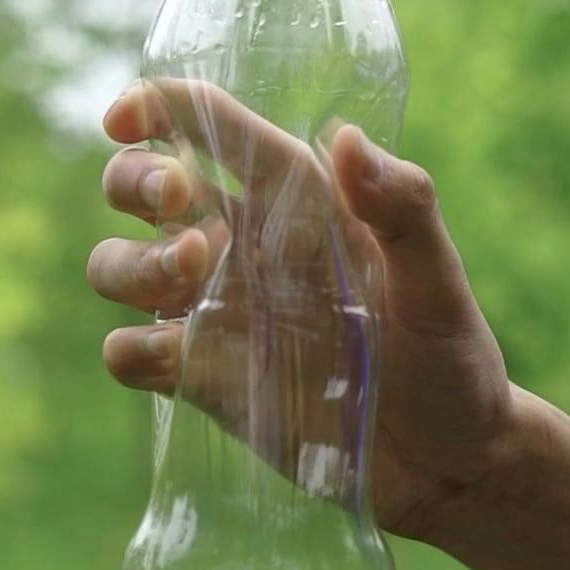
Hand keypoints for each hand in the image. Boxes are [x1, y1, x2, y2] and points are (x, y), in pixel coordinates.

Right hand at [88, 81, 515, 541]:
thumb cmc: (451, 359)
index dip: (156, 107)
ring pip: (117, 265)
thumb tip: (344, 136)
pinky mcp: (202, 382)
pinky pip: (128, 354)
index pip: (210, 128)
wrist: (448, 463)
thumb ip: (403, 209)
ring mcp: (215, 316)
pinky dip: (129, 348)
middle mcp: (242, 249)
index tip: (126, 117)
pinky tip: (173, 355)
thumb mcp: (439, 284)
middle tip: (180, 201)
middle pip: (138, 186)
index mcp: (295, 201)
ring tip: (188, 274)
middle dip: (134, 179)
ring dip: (130, 262)